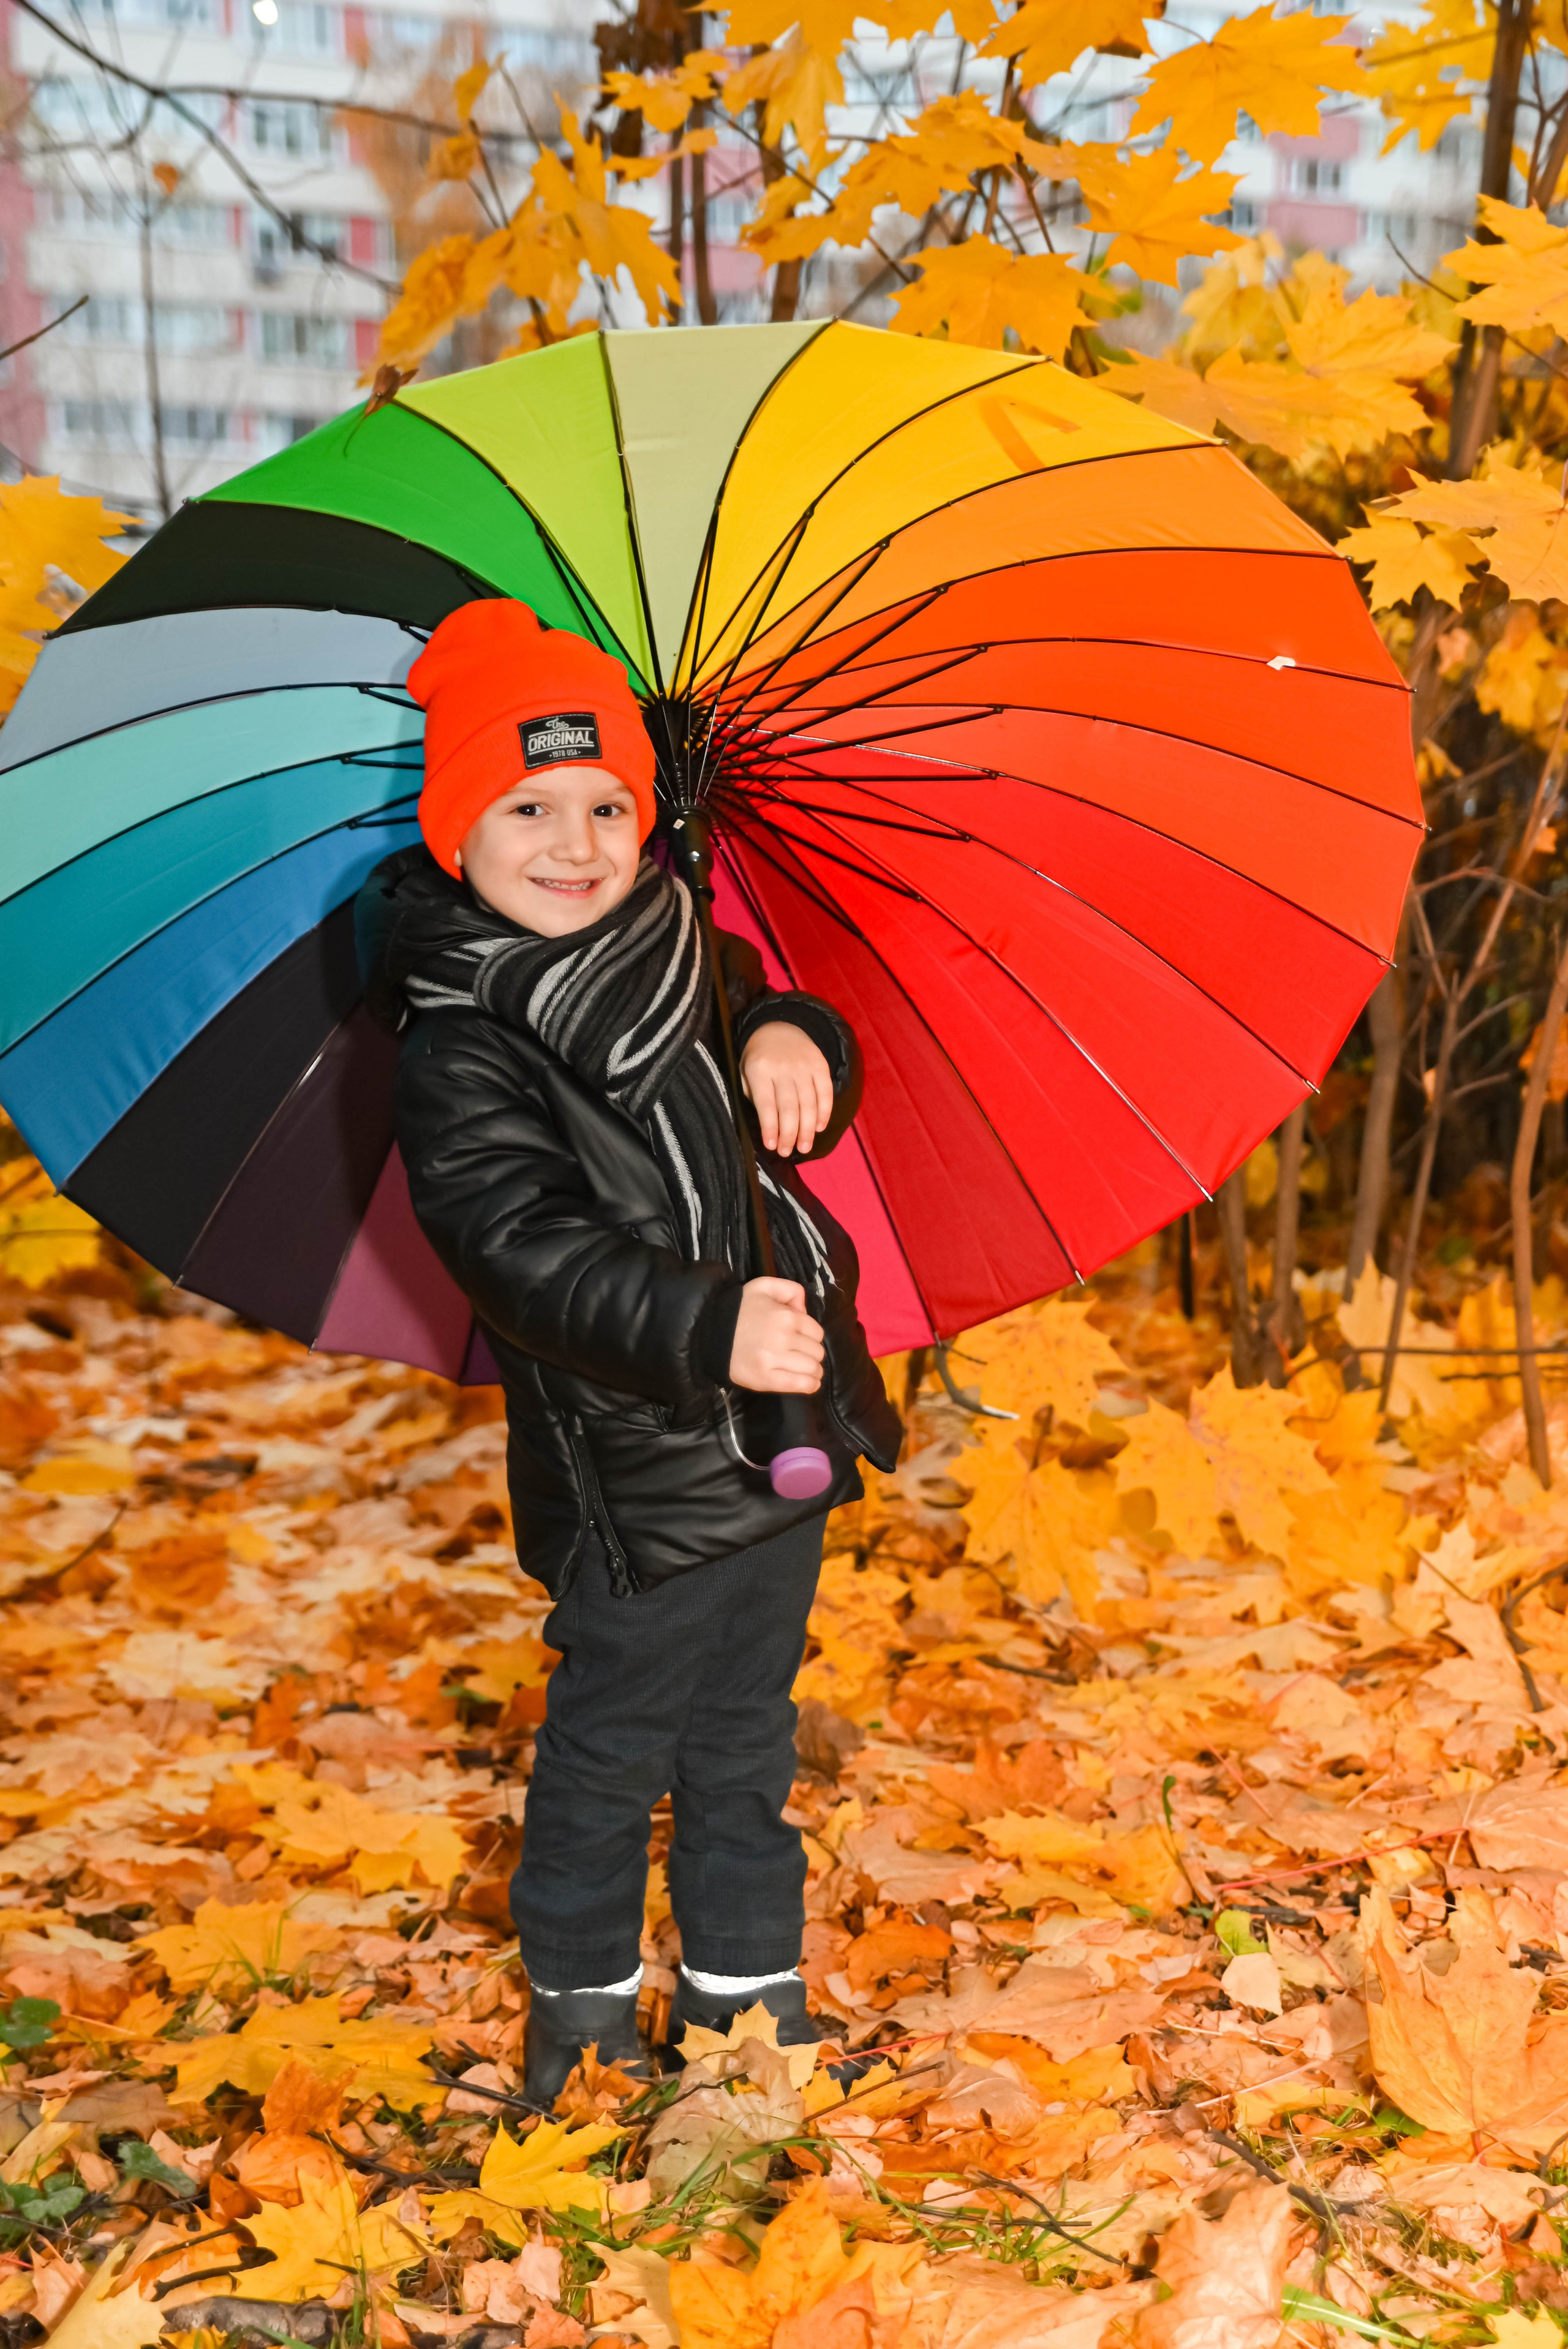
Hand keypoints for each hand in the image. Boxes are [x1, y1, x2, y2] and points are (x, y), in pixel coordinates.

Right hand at [729, 1277, 823, 1392]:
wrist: (710, 1331)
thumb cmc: (739, 1309)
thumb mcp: (763, 1286)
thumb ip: (790, 1289)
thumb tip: (805, 1310)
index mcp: (786, 1316)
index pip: (816, 1332)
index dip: (812, 1335)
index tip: (804, 1338)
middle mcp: (783, 1338)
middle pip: (816, 1351)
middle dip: (813, 1352)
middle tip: (804, 1354)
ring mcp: (773, 1360)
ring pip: (811, 1368)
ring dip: (814, 1370)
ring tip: (810, 1370)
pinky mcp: (764, 1379)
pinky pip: (797, 1384)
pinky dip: (810, 1385)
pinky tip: (812, 1384)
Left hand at [740, 1021, 832, 1156]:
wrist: (778, 1027)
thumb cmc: (759, 1059)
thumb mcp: (745, 1072)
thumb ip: (754, 1096)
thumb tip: (769, 1128)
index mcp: (760, 1069)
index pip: (767, 1104)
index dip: (770, 1127)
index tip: (771, 1146)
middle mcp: (783, 1067)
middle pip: (789, 1107)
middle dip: (789, 1134)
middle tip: (787, 1152)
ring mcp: (804, 1065)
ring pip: (809, 1103)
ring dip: (807, 1129)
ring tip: (804, 1147)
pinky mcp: (820, 1064)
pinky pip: (825, 1092)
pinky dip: (824, 1112)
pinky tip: (818, 1127)